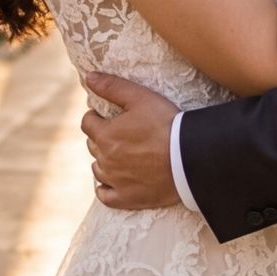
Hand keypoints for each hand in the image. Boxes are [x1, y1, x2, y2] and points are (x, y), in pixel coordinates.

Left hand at [78, 71, 180, 210]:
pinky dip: (105, 188)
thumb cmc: (165, 124)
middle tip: (121, 132)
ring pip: (98, 169)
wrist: (188, 158)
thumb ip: (112, 86)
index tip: (108, 116)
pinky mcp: (127, 198)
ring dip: (104, 160)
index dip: (96, 116)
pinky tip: (113, 181)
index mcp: (105, 135)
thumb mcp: (140, 97)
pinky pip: (105, 196)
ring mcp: (115, 181)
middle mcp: (105, 159)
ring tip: (121, 154)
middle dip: (102, 136)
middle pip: (93, 145)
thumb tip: (88, 78)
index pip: (87, 123)